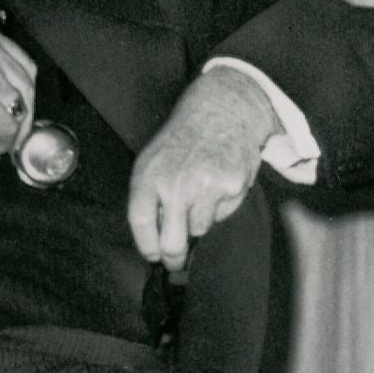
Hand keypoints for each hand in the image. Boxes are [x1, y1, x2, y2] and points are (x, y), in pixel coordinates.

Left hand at [127, 69, 277, 270]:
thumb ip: (149, 197)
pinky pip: (222, 214)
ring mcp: (205, 187)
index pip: (142, 225)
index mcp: (149, 177)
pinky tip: (218, 183)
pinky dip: (220, 206)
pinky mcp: (231, 187)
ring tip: (201, 192)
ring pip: (200, 229)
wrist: (222, 110)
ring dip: (199, 220)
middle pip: (172, 244)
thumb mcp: (152, 161)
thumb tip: (154, 239)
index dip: (147, 247)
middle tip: (176, 262)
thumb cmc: (183, 140)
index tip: (153, 256)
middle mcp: (175, 184)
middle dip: (174, 258)